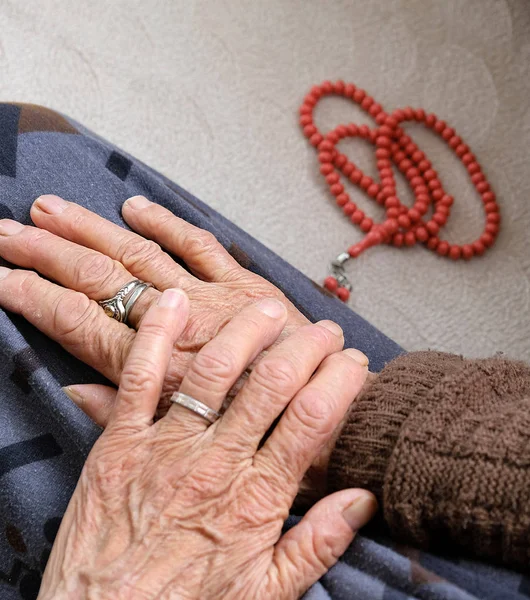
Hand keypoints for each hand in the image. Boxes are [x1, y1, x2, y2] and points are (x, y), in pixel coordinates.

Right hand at [0, 194, 307, 414]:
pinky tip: (135, 207)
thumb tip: (73, 393)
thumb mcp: (188, 445)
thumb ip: (128, 415)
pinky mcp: (245, 284)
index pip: (79, 322)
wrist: (332, 420)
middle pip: (99, 278)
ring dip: (91, 229)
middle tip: (5, 230)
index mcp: (160, 371)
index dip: (32, 297)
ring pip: (139, 254)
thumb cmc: (259, 441)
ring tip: (50, 209)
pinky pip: (200, 245)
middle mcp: (179, 326)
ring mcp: (212, 298)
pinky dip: (167, 223)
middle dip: (46, 252)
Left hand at [38, 289, 374, 598]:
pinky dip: (156, 335)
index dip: (340, 381)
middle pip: (272, 384)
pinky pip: (139, 377)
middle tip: (324, 330)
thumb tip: (363, 499)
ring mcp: (166, 445)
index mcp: (257, 497)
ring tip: (270, 308)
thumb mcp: (266, 593)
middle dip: (306, 346)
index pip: (312, 419)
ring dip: (246, 331)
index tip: (354, 362)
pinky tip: (175, 301)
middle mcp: (215, 461)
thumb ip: (318, 544)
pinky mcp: (121, 440)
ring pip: (214, 371)